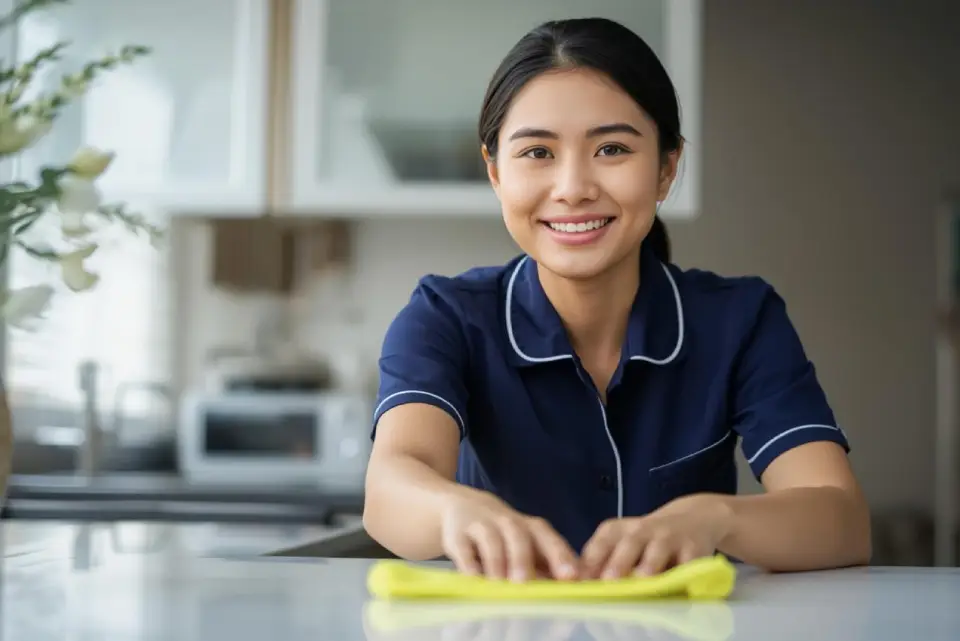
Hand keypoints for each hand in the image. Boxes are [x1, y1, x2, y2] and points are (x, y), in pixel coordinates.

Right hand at [439, 493, 578, 581]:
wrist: (461, 506)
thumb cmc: (504, 536)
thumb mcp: (526, 545)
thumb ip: (546, 567)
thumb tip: (570, 593)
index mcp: (530, 528)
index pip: (548, 538)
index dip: (560, 556)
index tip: (571, 576)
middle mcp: (507, 522)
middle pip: (518, 534)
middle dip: (522, 558)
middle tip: (525, 582)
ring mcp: (481, 526)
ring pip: (491, 539)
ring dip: (496, 561)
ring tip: (500, 584)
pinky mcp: (457, 535)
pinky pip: (462, 548)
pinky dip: (468, 563)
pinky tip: (473, 579)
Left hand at [580, 494, 732, 578]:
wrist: (692, 519)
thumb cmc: (646, 540)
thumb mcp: (621, 543)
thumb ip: (601, 561)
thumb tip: (576, 584)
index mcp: (618, 530)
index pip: (601, 542)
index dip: (591, 560)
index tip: (580, 579)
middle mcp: (642, 530)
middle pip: (629, 544)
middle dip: (618, 563)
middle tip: (608, 581)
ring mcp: (669, 537)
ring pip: (657, 551)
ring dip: (649, 565)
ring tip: (642, 579)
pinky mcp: (693, 548)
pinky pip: (687, 562)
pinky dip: (682, 573)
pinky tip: (678, 584)